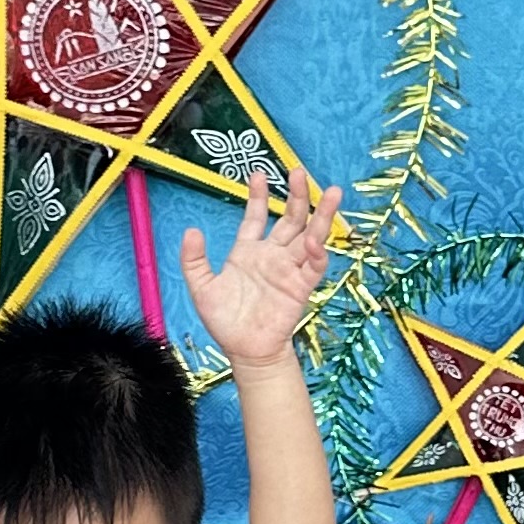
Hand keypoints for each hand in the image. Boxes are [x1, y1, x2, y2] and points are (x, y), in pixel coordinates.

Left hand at [180, 166, 339, 369]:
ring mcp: (288, 270)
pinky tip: (318, 240)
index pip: (256, 216)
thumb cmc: (224, 322)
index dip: (258, 195)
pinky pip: (315, 266)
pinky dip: (319, 253)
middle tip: (298, 172)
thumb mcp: (201, 287)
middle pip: (289, 219)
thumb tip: (191, 231)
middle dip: (296, 196)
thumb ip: (195, 259)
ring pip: (309, 236)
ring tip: (332, 193)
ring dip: (321, 215)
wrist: (244, 351)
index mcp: (248, 252)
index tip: (258, 173)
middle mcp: (272, 256)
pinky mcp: (300, 287)